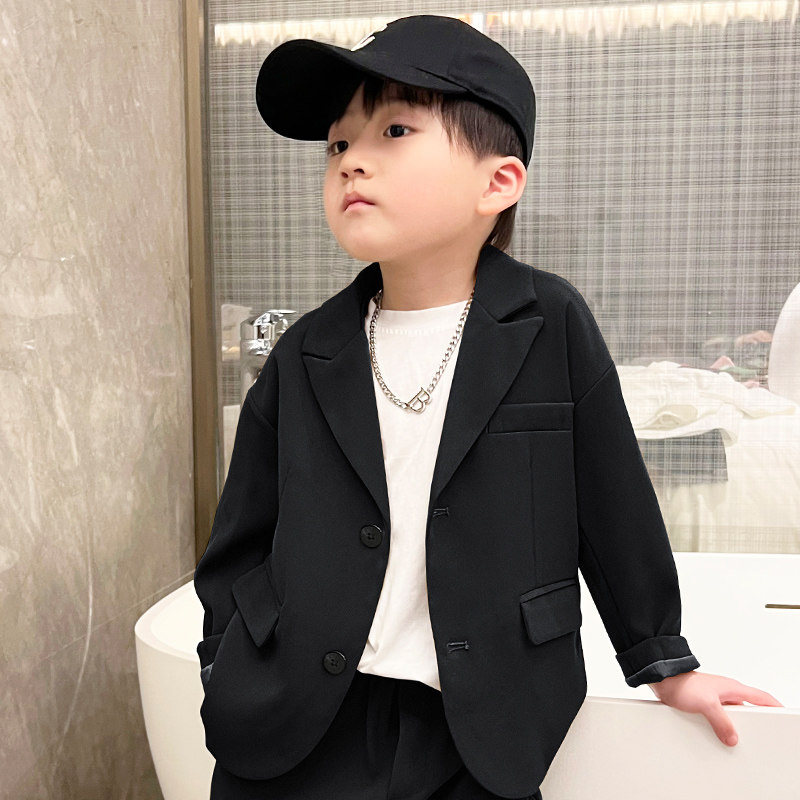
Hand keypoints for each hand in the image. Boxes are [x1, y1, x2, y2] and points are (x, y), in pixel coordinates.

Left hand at [647, 670, 783, 746]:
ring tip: (733, 739)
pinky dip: (720, 727)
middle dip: (754, 723)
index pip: (762, 698)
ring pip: (732, 715)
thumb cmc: (683, 683)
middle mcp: (726, 692)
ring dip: (732, 726)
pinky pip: (718, 718)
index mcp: (733, 688)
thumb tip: (733, 738)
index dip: (775, 708)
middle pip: (748, 709)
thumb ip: (722, 722)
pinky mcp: (704, 704)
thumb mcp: (707, 704)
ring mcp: (715, 698)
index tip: (784, 717)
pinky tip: (716, 736)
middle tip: (758, 738)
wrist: (662, 678)